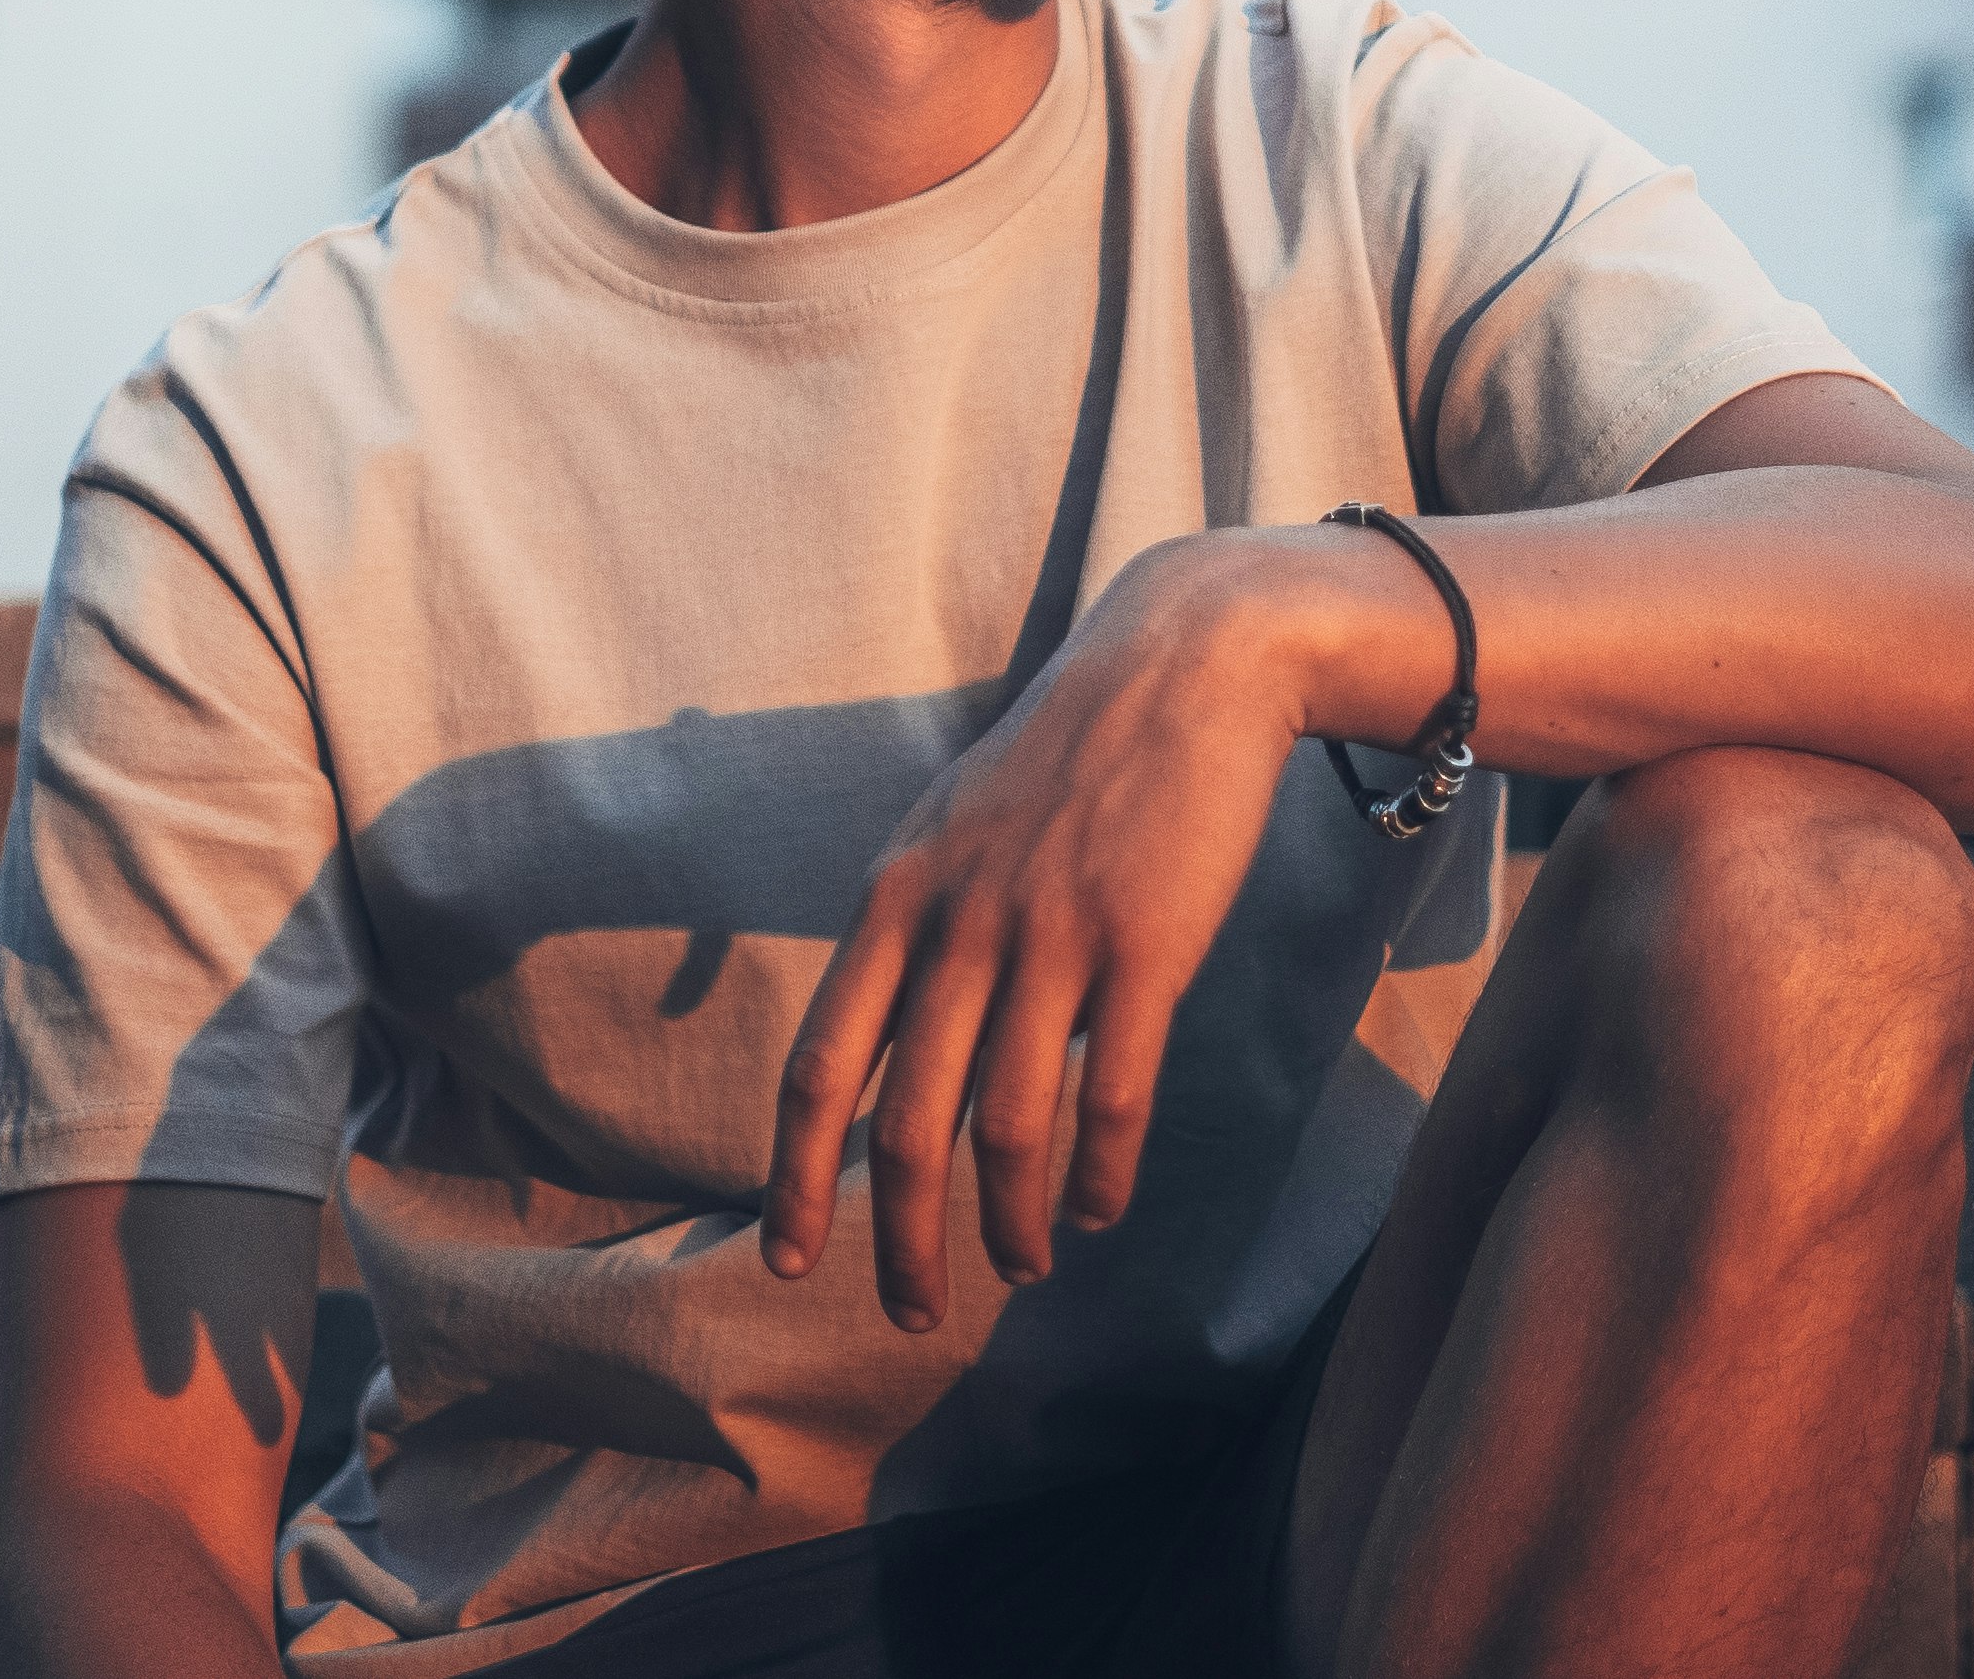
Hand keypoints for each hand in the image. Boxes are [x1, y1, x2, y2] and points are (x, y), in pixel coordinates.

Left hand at [759, 534, 1314, 1332]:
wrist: (1184, 662)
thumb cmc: (1071, 751)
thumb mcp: (953, 822)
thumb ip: (915, 919)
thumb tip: (884, 1031)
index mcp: (899, 896)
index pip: (821, 1062)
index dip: (796, 1174)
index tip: (788, 1259)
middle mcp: (960, 921)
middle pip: (905, 1122)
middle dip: (900, 1238)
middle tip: (913, 1312)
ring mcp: (1053, 933)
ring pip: (1009, 1128)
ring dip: (1010, 1222)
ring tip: (1021, 1266)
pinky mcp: (1145, 945)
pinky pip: (1110, 1094)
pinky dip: (1098, 1173)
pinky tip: (1097, 1210)